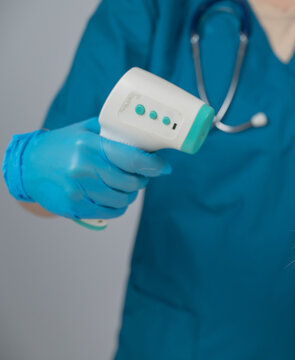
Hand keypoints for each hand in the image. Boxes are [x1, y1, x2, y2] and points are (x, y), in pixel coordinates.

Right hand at [16, 117, 170, 218]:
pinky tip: (114, 197)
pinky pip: (110, 213)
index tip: (164, 167)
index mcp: (90, 146)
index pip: (132, 159)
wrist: (28, 166)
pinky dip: (118, 207)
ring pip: (123, 200)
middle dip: (141, 180)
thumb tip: (146, 138)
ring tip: (125, 186)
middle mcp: (84, 168)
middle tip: (141, 174)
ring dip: (130, 194)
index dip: (154, 165)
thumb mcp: (85, 130)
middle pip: (131, 183)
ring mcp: (78, 190)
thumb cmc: (62, 146)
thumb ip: (113, 133)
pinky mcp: (75, 206)